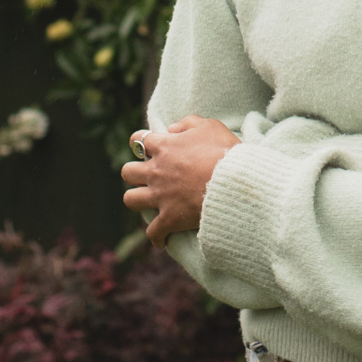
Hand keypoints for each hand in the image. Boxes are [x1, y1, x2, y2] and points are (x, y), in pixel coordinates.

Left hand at [120, 116, 240, 248]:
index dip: (141, 142)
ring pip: (130, 200)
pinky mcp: (169, 218)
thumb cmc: (225, 151)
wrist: (234, 182)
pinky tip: (162, 237)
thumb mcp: (210, 126)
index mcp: (164, 147)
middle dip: (135, 173)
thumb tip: (171, 128)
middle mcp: (156, 171)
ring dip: (138, 200)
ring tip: (149, 202)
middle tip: (150, 176)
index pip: (137, 140)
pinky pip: (153, 232)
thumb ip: (188, 123)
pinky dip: (157, 236)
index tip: (149, 148)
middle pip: (127, 172)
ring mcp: (160, 196)